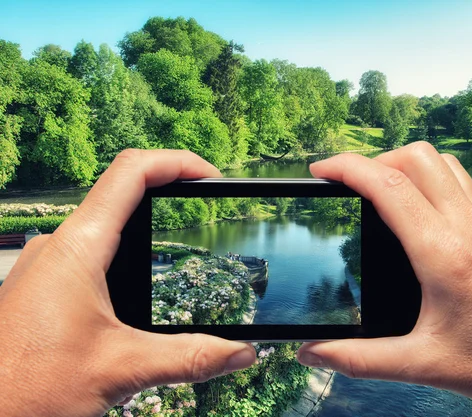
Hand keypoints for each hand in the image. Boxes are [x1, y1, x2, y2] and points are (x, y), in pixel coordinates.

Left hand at [0, 150, 255, 416]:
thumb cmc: (23, 389)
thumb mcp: (123, 369)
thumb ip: (191, 357)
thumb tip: (240, 351)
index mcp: (77, 248)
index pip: (132, 173)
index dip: (178, 163)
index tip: (211, 176)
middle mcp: (58, 247)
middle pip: (121, 192)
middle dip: (170, 195)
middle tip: (205, 207)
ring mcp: (47, 266)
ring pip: (104, 225)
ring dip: (147, 228)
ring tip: (181, 244)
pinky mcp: (43, 287)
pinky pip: (89, 253)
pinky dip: (124, 257)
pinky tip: (138, 288)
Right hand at [298, 142, 471, 416]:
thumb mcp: (421, 365)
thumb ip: (358, 359)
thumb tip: (314, 352)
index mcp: (444, 254)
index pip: (388, 186)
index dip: (347, 167)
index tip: (321, 170)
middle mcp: (469, 227)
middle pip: (416, 157)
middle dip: (374, 160)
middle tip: (350, 186)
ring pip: (442, 163)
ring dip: (406, 165)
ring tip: (381, 191)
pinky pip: (461, 183)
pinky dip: (431, 180)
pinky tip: (419, 213)